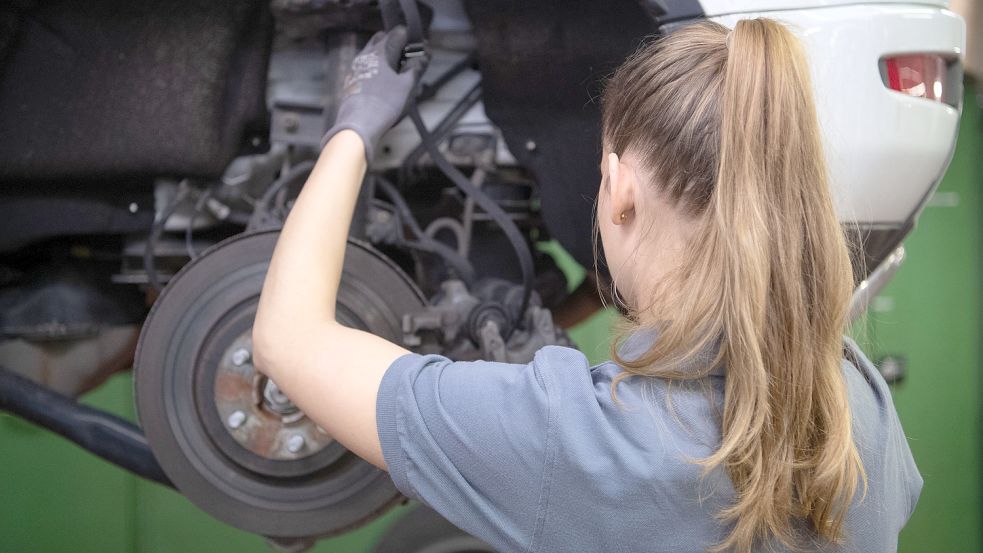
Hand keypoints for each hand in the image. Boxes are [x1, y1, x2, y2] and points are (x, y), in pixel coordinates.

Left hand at [322, 26, 423, 159]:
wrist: (358, 125)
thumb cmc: (385, 104)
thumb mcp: (407, 86)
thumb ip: (417, 67)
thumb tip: (425, 54)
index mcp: (381, 51)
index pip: (398, 33)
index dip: (411, 39)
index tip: (421, 49)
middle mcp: (366, 55)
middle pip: (383, 40)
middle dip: (397, 45)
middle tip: (410, 59)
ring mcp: (357, 67)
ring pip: (373, 54)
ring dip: (387, 58)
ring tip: (399, 73)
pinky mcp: (352, 80)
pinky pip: (367, 67)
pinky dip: (378, 68)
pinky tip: (384, 84)